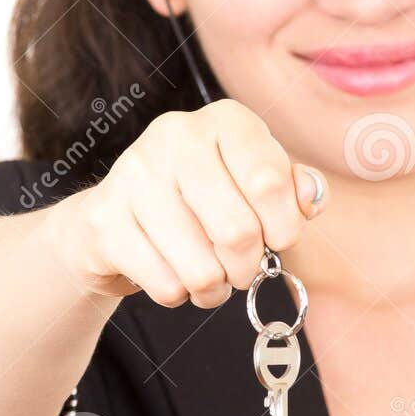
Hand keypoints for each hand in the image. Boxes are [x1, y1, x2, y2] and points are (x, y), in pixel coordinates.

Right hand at [56, 100, 325, 306]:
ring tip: (208, 277)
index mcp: (225, 121)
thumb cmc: (203, 201)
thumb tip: (310, 198)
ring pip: (201, 267)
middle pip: (238, 232)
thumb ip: (293, 189)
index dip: (284, 228)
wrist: (117, 218)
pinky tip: (172, 274)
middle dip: (247, 267)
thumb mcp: (255, 185)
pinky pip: (166, 284)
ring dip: (214, 288)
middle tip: (241, 268)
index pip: (270, 183)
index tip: (276, 238)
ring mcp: (134, 174)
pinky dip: (178, 295)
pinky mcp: (104, 219)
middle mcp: (176, 135)